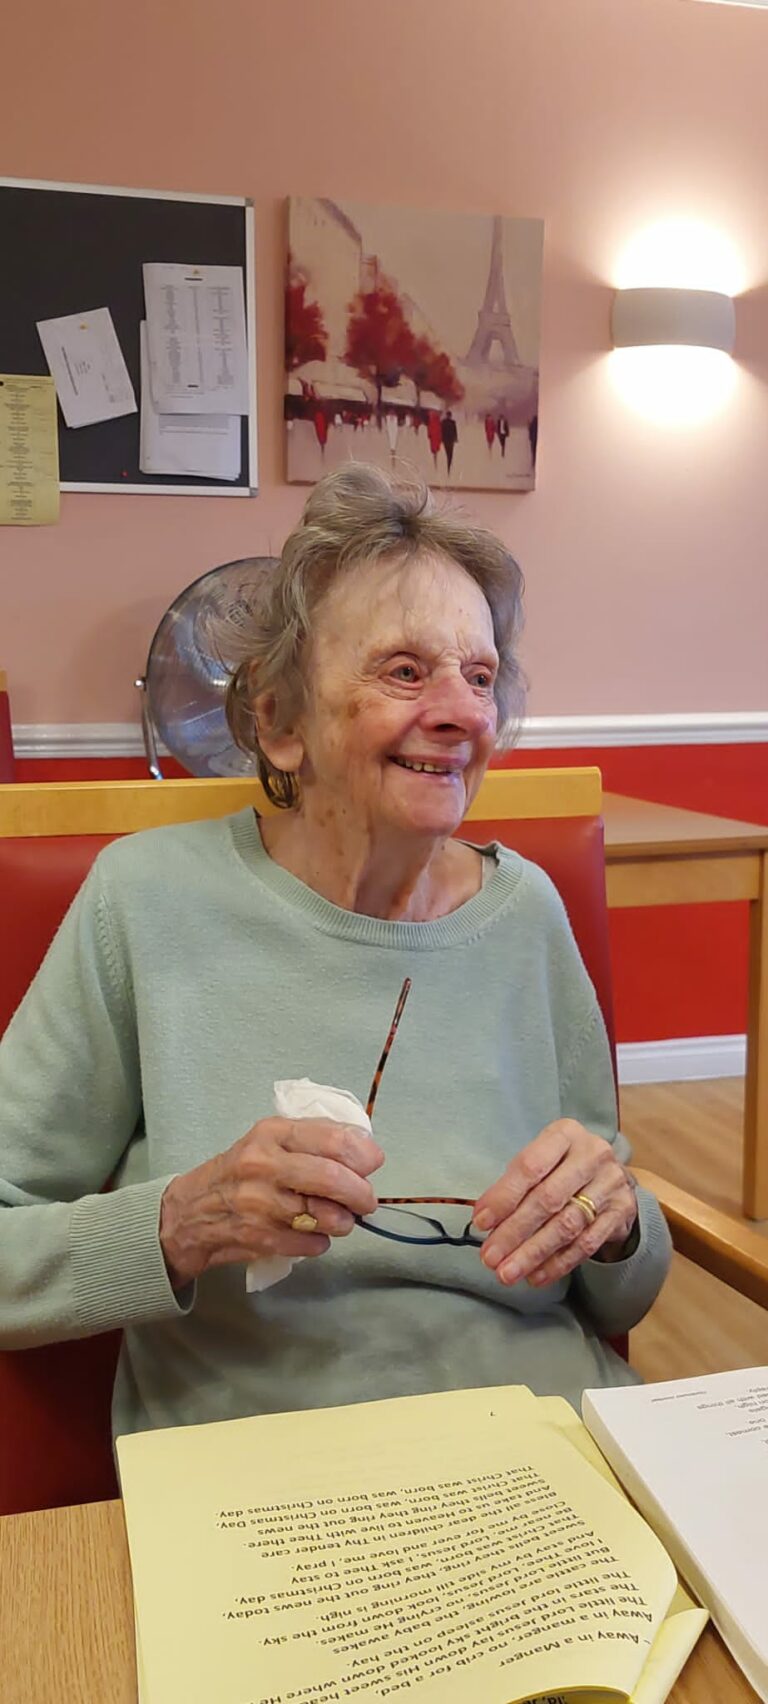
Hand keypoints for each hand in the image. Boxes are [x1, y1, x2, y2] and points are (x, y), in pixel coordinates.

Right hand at [159, 1118, 383, 1288]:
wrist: (190, 1212)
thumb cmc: (239, 1171)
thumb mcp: (269, 1140)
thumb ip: (313, 1137)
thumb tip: (364, 1144)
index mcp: (272, 1133)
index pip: (333, 1139)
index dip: (364, 1154)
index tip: (373, 1163)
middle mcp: (264, 1165)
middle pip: (333, 1179)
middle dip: (362, 1193)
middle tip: (367, 1200)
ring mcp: (260, 1205)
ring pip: (327, 1217)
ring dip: (344, 1222)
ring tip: (340, 1218)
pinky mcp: (260, 1238)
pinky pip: (312, 1244)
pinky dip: (320, 1242)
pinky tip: (311, 1233)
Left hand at [472, 1119, 637, 1288]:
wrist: (611, 1176)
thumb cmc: (563, 1167)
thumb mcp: (542, 1162)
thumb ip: (515, 1185)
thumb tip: (485, 1221)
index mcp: (565, 1133)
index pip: (530, 1167)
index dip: (504, 1197)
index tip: (482, 1223)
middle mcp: (592, 1154)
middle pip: (548, 1199)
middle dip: (514, 1232)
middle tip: (490, 1257)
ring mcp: (611, 1183)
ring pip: (567, 1225)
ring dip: (533, 1253)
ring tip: (508, 1273)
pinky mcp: (622, 1211)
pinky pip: (586, 1244)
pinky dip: (558, 1263)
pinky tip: (536, 1276)